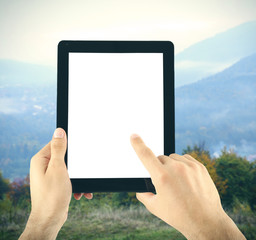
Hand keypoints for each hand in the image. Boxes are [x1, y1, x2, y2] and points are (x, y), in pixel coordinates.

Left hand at [19, 128, 90, 239]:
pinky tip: (80, 192)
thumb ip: (59, 149)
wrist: (50, 219)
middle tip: (79, 172)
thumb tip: (59, 131)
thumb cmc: (52, 195)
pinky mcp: (54, 184)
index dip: (68, 146)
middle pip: (64, 156)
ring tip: (81, 186)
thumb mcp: (58, 168)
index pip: (56, 143)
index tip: (78, 151)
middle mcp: (43, 166)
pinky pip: (68, 178)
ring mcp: (48, 176)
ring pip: (68, 169)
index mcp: (40, 159)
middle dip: (75, 165)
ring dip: (77, 177)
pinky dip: (75, 184)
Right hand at [131, 134, 245, 239]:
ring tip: (177, 181)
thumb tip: (140, 190)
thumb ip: (144, 196)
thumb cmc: (179, 216)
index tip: (134, 136)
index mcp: (161, 177)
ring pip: (172, 158)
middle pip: (160, 158)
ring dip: (171, 165)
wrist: (206, 221)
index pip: (145, 155)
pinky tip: (185, 178)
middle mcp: (175, 168)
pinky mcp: (199, 166)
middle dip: (159, 167)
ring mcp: (189, 166)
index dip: (138, 144)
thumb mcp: (156, 208)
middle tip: (165, 182)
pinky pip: (185, 158)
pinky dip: (182, 165)